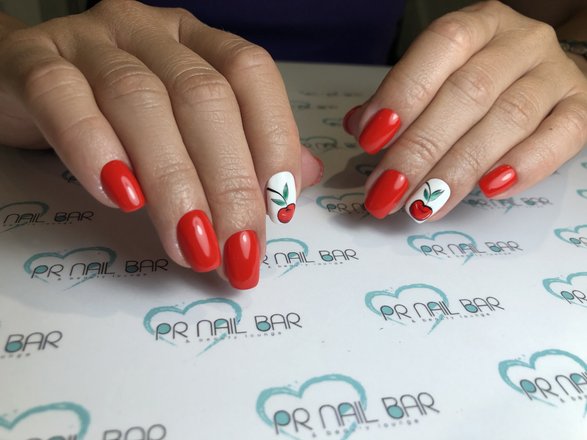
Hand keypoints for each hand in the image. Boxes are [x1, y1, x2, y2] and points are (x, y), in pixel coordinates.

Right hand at [0, 0, 321, 288]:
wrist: (22, 82)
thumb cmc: (116, 111)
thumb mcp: (186, 126)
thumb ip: (244, 146)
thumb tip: (302, 179)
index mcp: (197, 42)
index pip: (251, 76)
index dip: (274, 140)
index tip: (279, 208)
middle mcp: (151, 33)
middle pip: (203, 98)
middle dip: (228, 184)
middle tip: (236, 250)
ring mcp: (91, 41)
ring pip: (142, 102)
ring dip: (174, 184)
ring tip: (191, 244)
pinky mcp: (33, 61)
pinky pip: (64, 98)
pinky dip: (96, 149)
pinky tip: (122, 197)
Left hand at [344, 1, 586, 221]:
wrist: (545, 76)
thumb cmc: (479, 80)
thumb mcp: (437, 77)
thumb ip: (402, 99)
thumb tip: (360, 125)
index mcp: (477, 26)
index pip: (441, 47)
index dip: (403, 93)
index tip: (371, 139)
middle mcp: (519, 42)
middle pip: (469, 92)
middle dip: (421, 147)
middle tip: (388, 189)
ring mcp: (555, 74)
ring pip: (509, 118)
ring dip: (461, 167)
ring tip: (425, 203)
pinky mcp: (580, 108)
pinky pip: (561, 136)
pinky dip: (525, 166)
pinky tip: (489, 190)